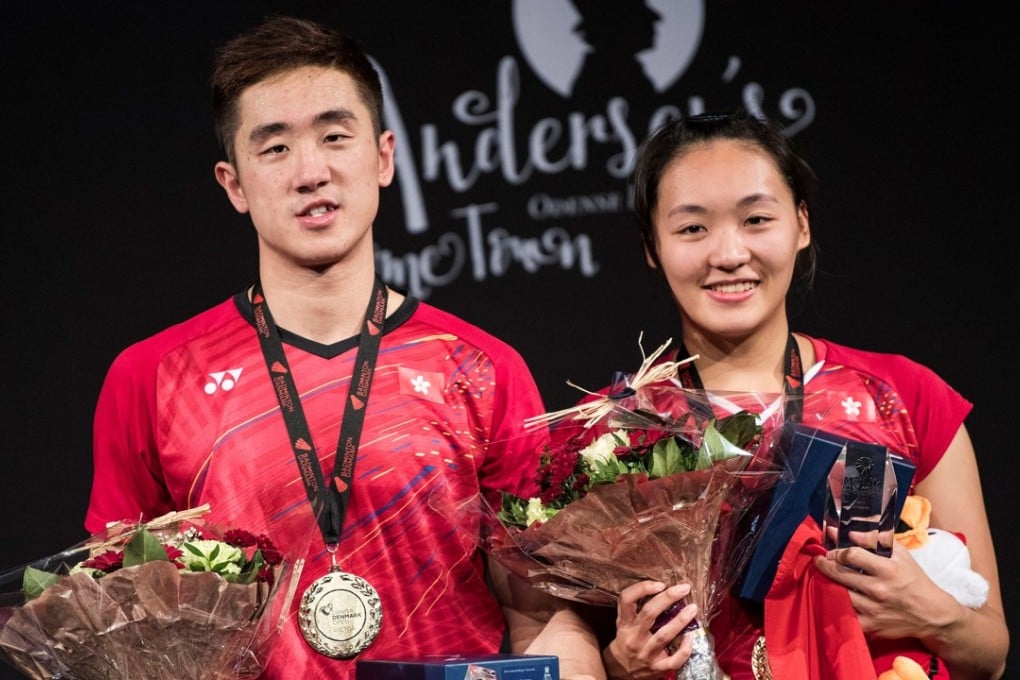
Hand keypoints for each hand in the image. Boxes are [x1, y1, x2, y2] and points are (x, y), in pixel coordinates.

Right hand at [602, 581, 696, 679]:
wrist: (621, 669)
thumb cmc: (627, 639)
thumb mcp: (624, 622)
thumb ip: (636, 607)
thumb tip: (661, 587)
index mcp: (624, 623)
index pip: (627, 600)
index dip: (642, 589)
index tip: (659, 584)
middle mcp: (633, 636)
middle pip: (649, 614)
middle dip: (668, 598)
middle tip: (684, 588)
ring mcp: (645, 653)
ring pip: (663, 635)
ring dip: (680, 621)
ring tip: (692, 609)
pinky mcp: (656, 667)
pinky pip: (673, 661)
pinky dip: (684, 650)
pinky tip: (691, 638)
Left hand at [812, 538, 957, 640]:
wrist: (931, 615)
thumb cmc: (914, 580)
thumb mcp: (901, 555)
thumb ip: (875, 540)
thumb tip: (851, 533)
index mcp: (887, 570)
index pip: (852, 555)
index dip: (838, 550)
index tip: (831, 550)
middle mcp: (878, 590)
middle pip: (840, 574)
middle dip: (825, 564)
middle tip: (819, 560)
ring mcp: (873, 610)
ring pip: (838, 593)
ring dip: (828, 583)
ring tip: (823, 576)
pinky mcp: (870, 626)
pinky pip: (845, 613)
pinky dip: (837, 604)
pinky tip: (834, 596)